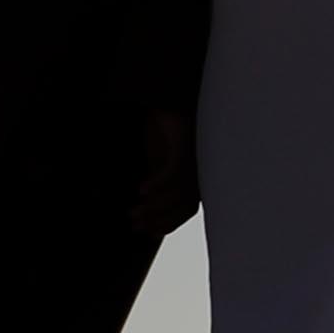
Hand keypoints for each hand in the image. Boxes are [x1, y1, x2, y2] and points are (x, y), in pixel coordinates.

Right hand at [132, 109, 200, 236]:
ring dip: (157, 206)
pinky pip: (174, 171)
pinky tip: (141, 190)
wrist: (167, 100)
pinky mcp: (186, 144)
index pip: (188, 209)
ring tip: (135, 212)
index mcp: (195, 175)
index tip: (146, 232)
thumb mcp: (158, 159)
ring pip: (180, 192)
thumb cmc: (164, 129)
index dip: (169, 223)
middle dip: (161, 219)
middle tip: (134, 224)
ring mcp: (195, 157)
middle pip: (186, 205)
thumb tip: (141, 204)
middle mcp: (199, 169)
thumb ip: (156, 180)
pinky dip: (159, 184)